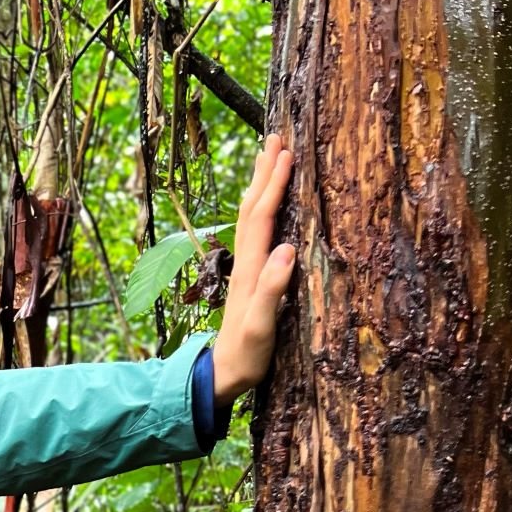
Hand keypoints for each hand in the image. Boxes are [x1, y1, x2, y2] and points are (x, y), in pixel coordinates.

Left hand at [211, 133, 296, 405]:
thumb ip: (272, 291)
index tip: (286, 152)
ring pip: (250, 216)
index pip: (262, 217)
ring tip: (268, 155)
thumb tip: (287, 249)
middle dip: (263, 172)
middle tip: (274, 136)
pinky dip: (260, 207)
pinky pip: (255, 230)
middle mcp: (246, 262)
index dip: (274, 185)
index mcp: (251, 270)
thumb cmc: (247, 355)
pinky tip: (266, 202)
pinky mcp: (250, 277)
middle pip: (252, 207)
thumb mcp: (261, 327)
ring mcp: (246, 268)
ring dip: (259, 184)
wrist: (224, 375)